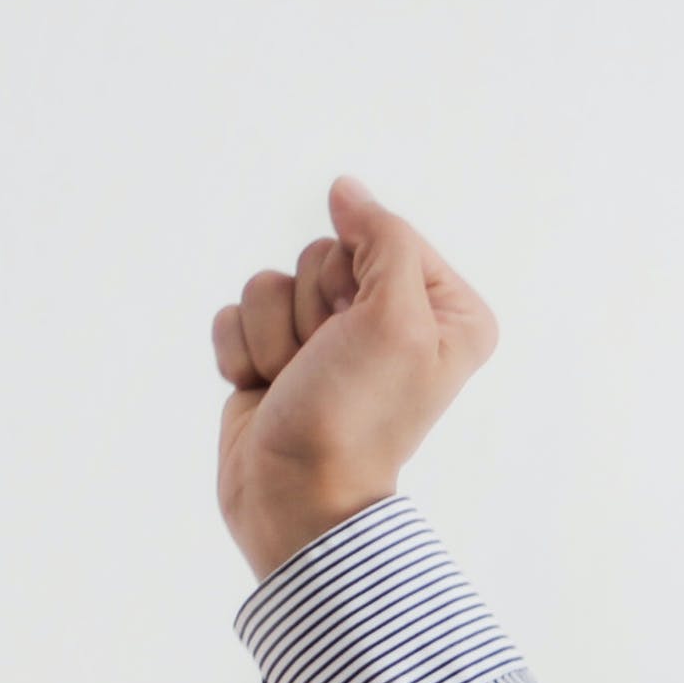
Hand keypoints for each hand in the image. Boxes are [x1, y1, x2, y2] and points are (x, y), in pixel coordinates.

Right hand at [209, 178, 497, 576]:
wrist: (294, 493)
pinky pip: (236, 313)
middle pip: (321, 254)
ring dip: (273, 336)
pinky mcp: (277, 356)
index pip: (382, 235)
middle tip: (327, 361)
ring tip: (296, 383)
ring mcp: (330, 340)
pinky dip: (241, 352)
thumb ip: (382, 237)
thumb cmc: (355, 415)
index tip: (363, 331)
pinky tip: (265, 390)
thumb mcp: (394, 316)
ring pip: (270, 283)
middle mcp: (393, 321)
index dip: (356, 276)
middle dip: (310, 308)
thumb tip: (346, 189)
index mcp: (446, 312)